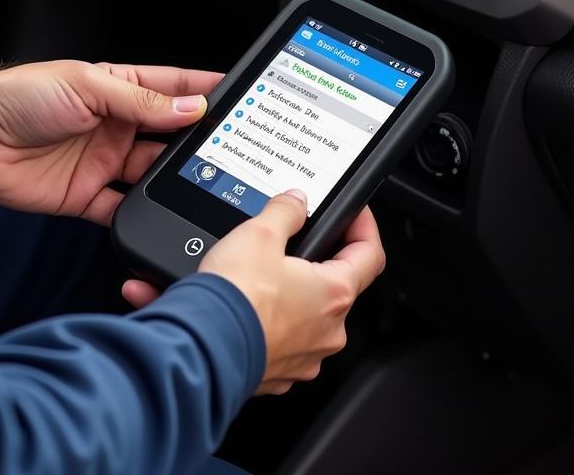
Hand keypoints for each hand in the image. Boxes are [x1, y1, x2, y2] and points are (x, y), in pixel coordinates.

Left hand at [0, 61, 221, 224]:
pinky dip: (139, 215)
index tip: (241, 97)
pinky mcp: (85, 195)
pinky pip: (121, 210)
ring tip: (203, 186)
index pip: (174, 89)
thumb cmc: (21, 95)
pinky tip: (157, 217)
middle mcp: (116, 125)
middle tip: (232, 151)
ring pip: (152, 175)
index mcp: (119, 89)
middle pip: (169, 136)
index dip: (206, 92)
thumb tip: (191, 107)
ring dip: (172, 180)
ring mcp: (103, 162)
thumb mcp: (88, 87)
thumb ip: (141, 101)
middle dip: (198, 142)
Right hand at [124, 197, 384, 394]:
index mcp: (333, 293)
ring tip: (259, 279)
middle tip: (291, 246)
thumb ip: (285, 211)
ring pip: (308, 317)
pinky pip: (283, 342)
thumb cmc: (236, 297)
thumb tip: (296, 202)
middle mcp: (328, 331)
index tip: (355, 215)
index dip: (364, 227)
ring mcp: (305, 356)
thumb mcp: (259, 233)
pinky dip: (269, 324)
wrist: (203, 347)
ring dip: (291, 298)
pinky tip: (247, 309)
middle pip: (336, 286)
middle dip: (316, 264)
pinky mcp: (280, 373)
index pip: (370, 254)